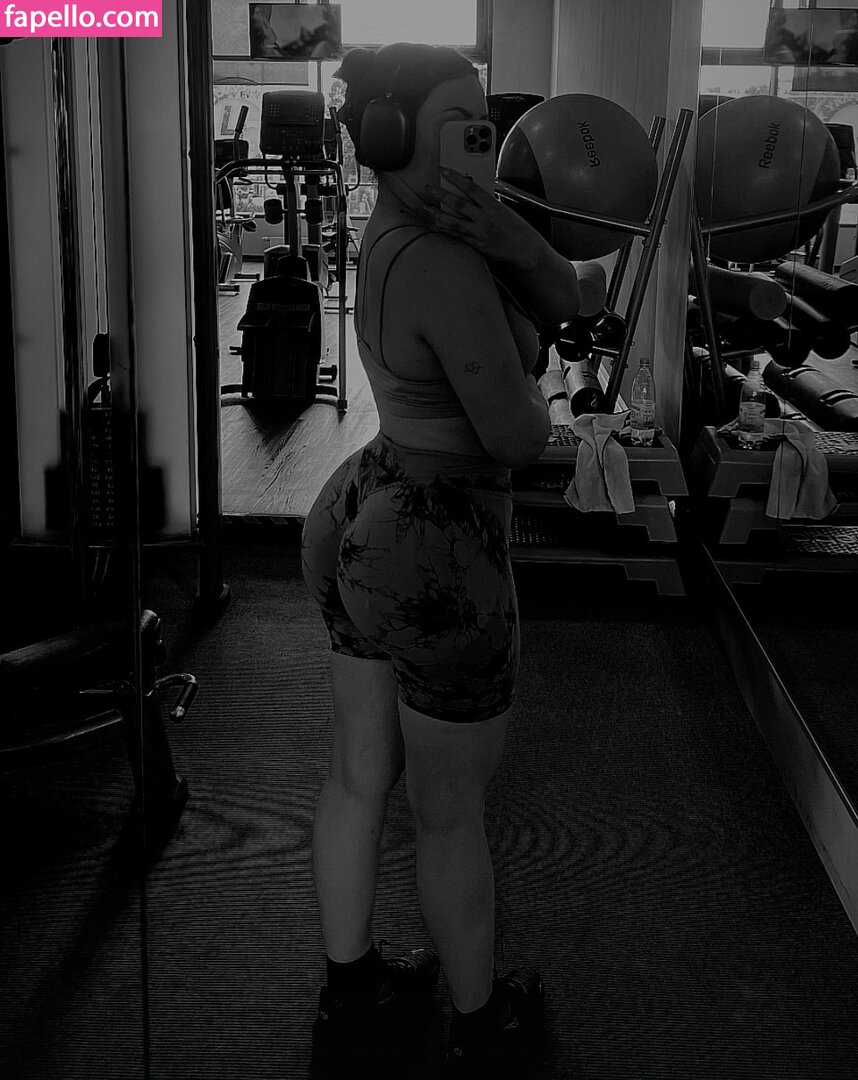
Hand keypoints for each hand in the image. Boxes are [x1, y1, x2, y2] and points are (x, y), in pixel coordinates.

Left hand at [423, 166, 541, 269]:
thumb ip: (487, 202)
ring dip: (437, 214)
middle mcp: (484, 218)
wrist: (525, 250)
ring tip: (426, 208)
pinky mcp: (476, 245)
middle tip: (428, 189)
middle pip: (457, 203)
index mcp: (492, 205)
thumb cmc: (517, 229)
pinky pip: (457, 236)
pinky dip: (445, 230)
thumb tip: (473, 194)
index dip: (454, 177)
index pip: (470, 186)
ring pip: (453, 222)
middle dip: (440, 195)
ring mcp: (479, 232)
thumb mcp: (504, 209)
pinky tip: (435, 225)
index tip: (442, 170)